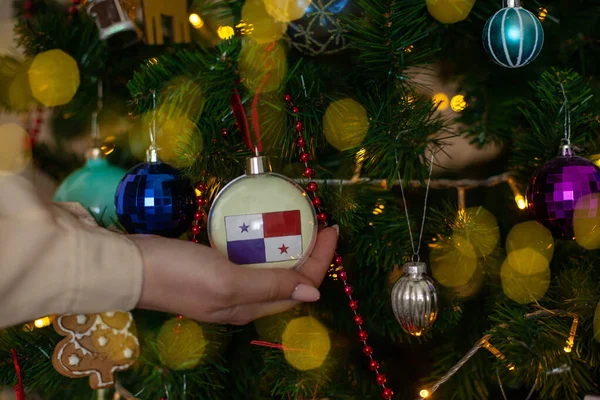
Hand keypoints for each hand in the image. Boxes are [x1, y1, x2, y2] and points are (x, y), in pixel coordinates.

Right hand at [132, 226, 337, 324]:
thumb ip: (271, 286)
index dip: (322, 260)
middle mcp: (243, 299)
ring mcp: (227, 284)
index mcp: (251, 307)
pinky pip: (249, 258)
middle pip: (289, 278)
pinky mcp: (213, 268)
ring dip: (289, 247)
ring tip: (300, 222)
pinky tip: (264, 226)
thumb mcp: (229, 282)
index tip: (331, 228)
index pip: (300, 286)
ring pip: (270, 268)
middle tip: (320, 222)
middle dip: (310, 253)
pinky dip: (264, 243)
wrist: (130, 267)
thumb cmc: (181, 274)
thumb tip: (313, 293)